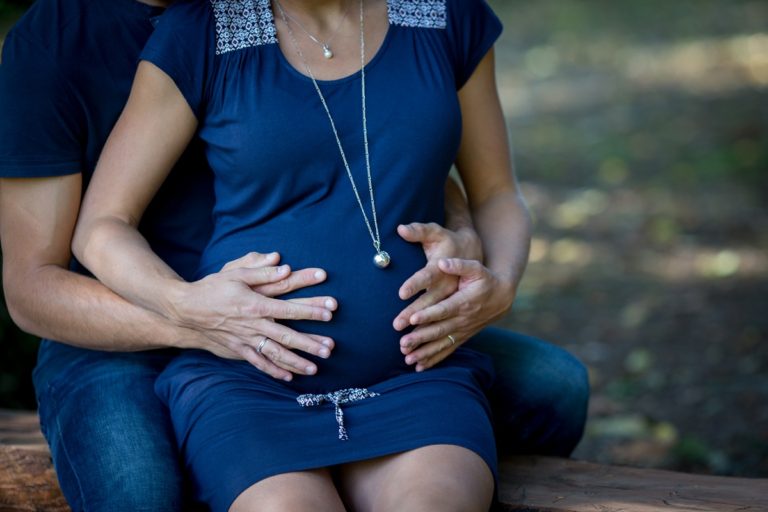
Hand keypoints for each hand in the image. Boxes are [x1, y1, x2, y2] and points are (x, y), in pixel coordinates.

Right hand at [174, 251, 336, 381]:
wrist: (186, 309)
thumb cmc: (213, 287)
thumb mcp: (235, 273)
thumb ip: (261, 270)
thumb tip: (283, 264)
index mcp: (255, 304)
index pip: (288, 308)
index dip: (310, 311)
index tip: (330, 313)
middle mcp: (252, 325)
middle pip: (286, 336)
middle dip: (310, 343)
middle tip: (329, 349)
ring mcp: (245, 339)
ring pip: (275, 354)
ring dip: (296, 362)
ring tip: (315, 369)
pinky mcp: (238, 349)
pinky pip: (258, 362)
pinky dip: (274, 371)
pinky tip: (289, 377)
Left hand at [399, 258, 514, 371]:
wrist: (501, 297)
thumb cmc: (485, 279)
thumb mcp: (476, 268)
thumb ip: (459, 265)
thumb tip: (442, 262)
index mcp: (464, 301)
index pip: (444, 309)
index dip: (429, 314)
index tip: (413, 318)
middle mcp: (462, 319)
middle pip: (439, 330)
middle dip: (420, 338)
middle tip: (403, 343)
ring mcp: (462, 330)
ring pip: (441, 343)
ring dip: (424, 352)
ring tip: (407, 358)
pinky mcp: (462, 337)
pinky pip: (447, 350)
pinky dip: (433, 359)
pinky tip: (419, 367)